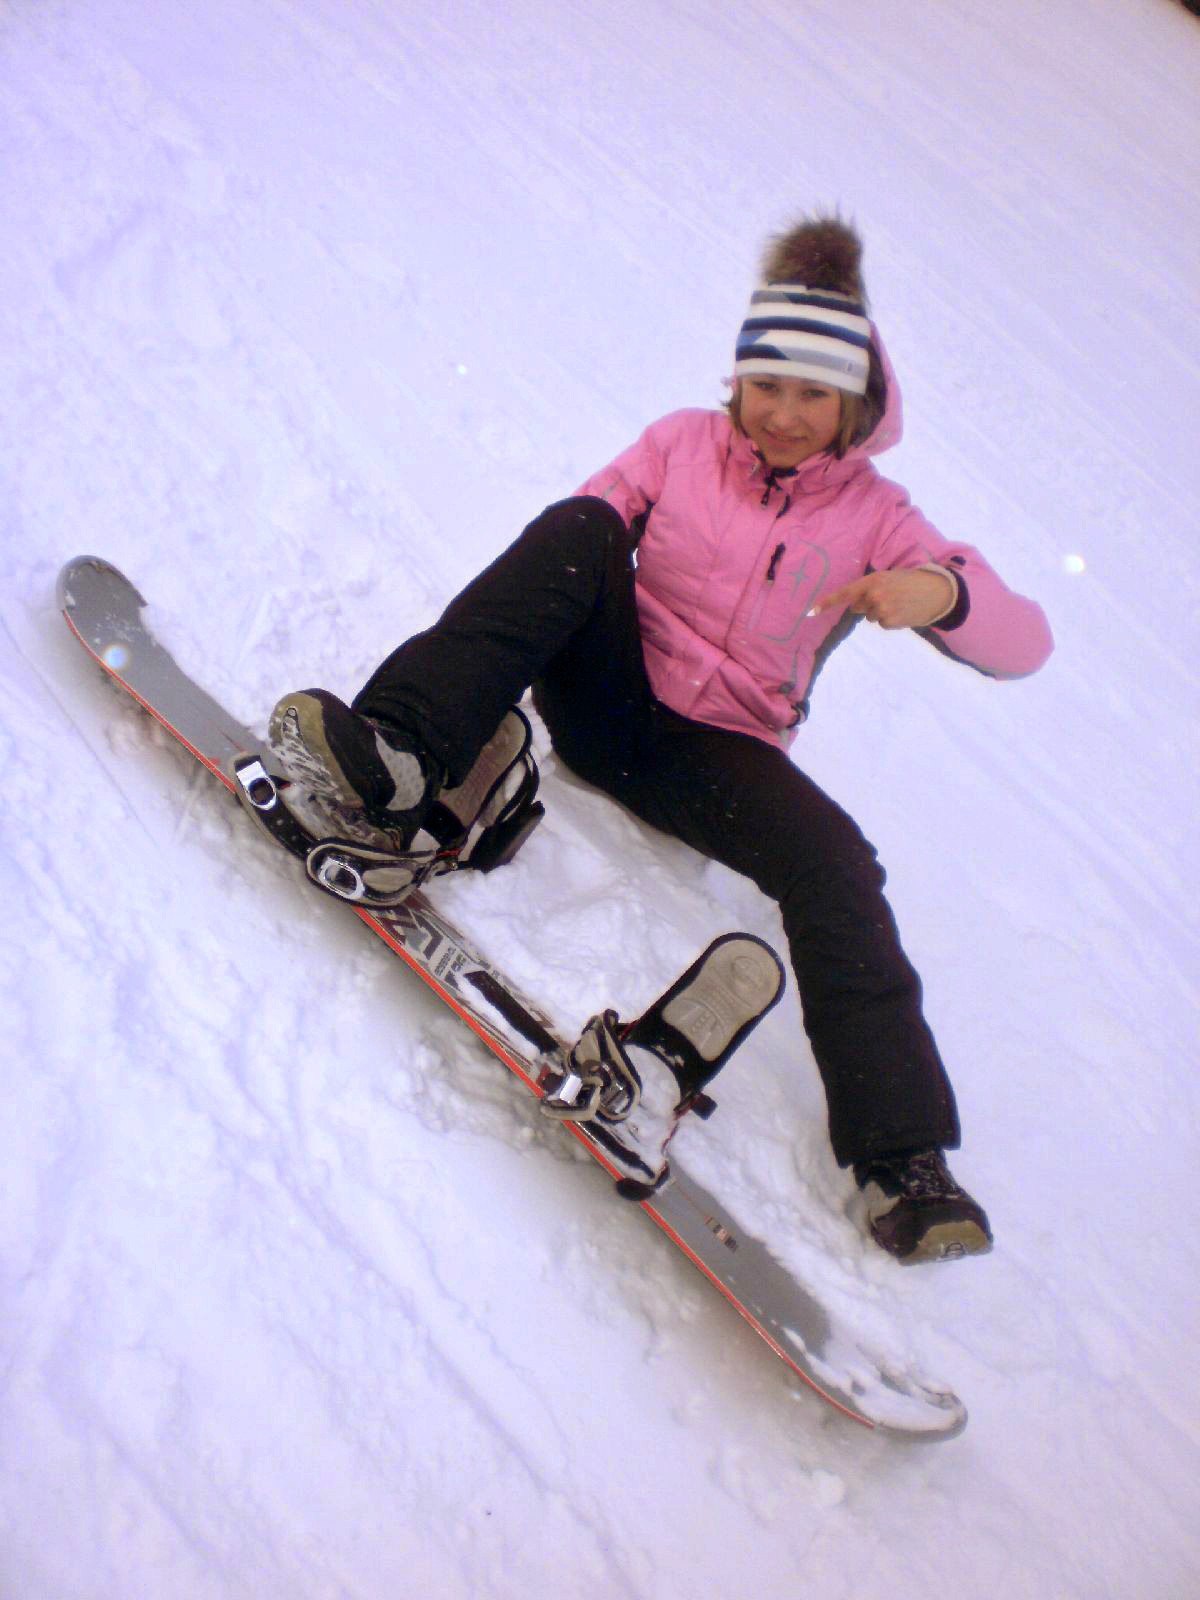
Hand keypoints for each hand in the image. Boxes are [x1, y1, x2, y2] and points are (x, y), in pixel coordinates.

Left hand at [810, 568, 955, 629]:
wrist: (937, 591)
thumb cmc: (913, 581)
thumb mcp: (890, 576)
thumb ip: (871, 587)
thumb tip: (856, 604)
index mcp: (873, 580)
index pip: (845, 592)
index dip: (828, 602)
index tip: (811, 611)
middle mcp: (874, 594)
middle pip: (858, 607)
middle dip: (867, 604)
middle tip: (888, 597)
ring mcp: (881, 609)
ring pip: (870, 617)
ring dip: (880, 612)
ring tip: (899, 603)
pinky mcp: (889, 622)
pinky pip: (881, 624)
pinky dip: (890, 620)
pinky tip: (903, 612)